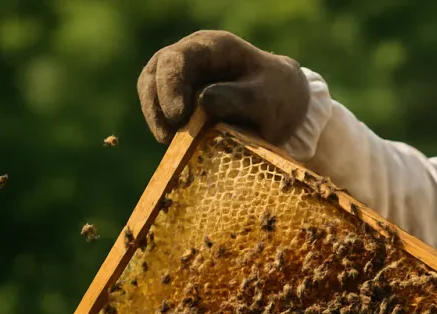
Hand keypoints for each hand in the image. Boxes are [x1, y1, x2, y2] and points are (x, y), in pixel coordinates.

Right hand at [137, 30, 310, 144]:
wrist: (284, 105)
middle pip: (156, 72)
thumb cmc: (278, 97)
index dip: (171, 85)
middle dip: (157, 103)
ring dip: (155, 116)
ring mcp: (183, 77)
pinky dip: (163, 125)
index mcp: (214, 47)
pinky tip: (173, 143)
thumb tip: (204, 102)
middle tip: (167, 136)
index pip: (179, 58)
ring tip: (167, 141)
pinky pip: (161, 108)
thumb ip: (240, 99)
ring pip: (151, 89)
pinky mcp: (180, 99)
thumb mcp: (269, 99)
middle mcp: (192, 56)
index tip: (178, 116)